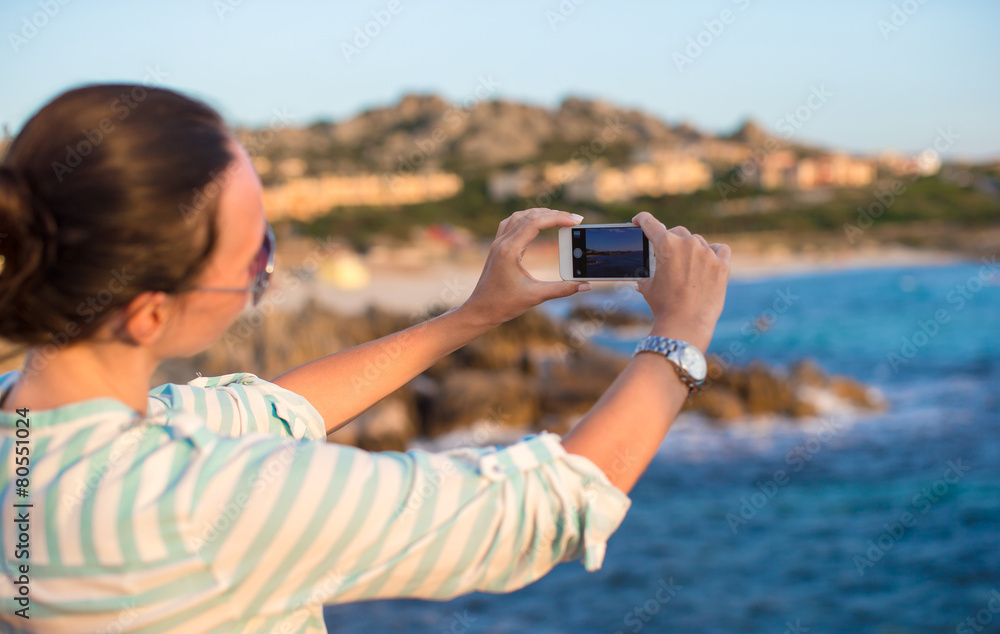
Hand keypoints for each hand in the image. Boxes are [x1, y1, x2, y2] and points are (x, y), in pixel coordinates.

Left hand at [460, 208, 590, 327]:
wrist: (480, 310)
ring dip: (540, 213)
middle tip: (575, 219)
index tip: (576, 221)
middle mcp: (502, 242)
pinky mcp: (497, 247)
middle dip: (554, 214)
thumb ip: (562, 289)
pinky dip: (527, 219)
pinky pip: (512, 223)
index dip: (558, 218)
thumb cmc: (504, 305)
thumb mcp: (536, 296)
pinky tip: (537, 224)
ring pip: (519, 216)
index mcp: (509, 250)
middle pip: (529, 216)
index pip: (536, 223)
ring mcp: (498, 243)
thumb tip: (585, 285)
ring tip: (560, 217)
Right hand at [631, 211, 730, 350]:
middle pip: (678, 233)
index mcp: (665, 245)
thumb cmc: (664, 306)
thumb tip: (642, 277)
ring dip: (692, 250)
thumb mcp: (648, 287)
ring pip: (698, 242)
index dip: (642, 220)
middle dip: (672, 242)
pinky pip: (720, 249)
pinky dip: (714, 253)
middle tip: (669, 256)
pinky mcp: (723, 264)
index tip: (639, 220)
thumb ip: (646, 274)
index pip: (651, 224)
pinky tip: (710, 262)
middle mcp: (687, 243)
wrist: (686, 324)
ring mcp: (707, 253)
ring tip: (689, 268)